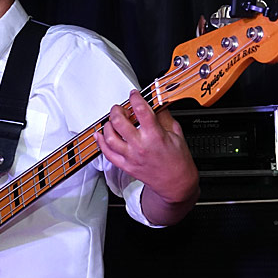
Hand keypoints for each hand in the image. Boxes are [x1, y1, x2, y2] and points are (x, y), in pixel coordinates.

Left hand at [96, 89, 198, 223]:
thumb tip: (157, 102)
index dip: (135, 98)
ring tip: (112, 121)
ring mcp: (131, 156)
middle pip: (119, 122)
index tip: (133, 94)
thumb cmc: (178, 160)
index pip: (141, 110)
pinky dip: (100, 142)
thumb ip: (164, 116)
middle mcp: (141, 145)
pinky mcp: (126, 166)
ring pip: (110, 137)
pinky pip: (107, 153)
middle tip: (119, 108)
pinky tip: (100, 135)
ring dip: (107, 125)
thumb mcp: (176, 133)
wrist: (176, 183)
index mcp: (155, 135)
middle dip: (117, 110)